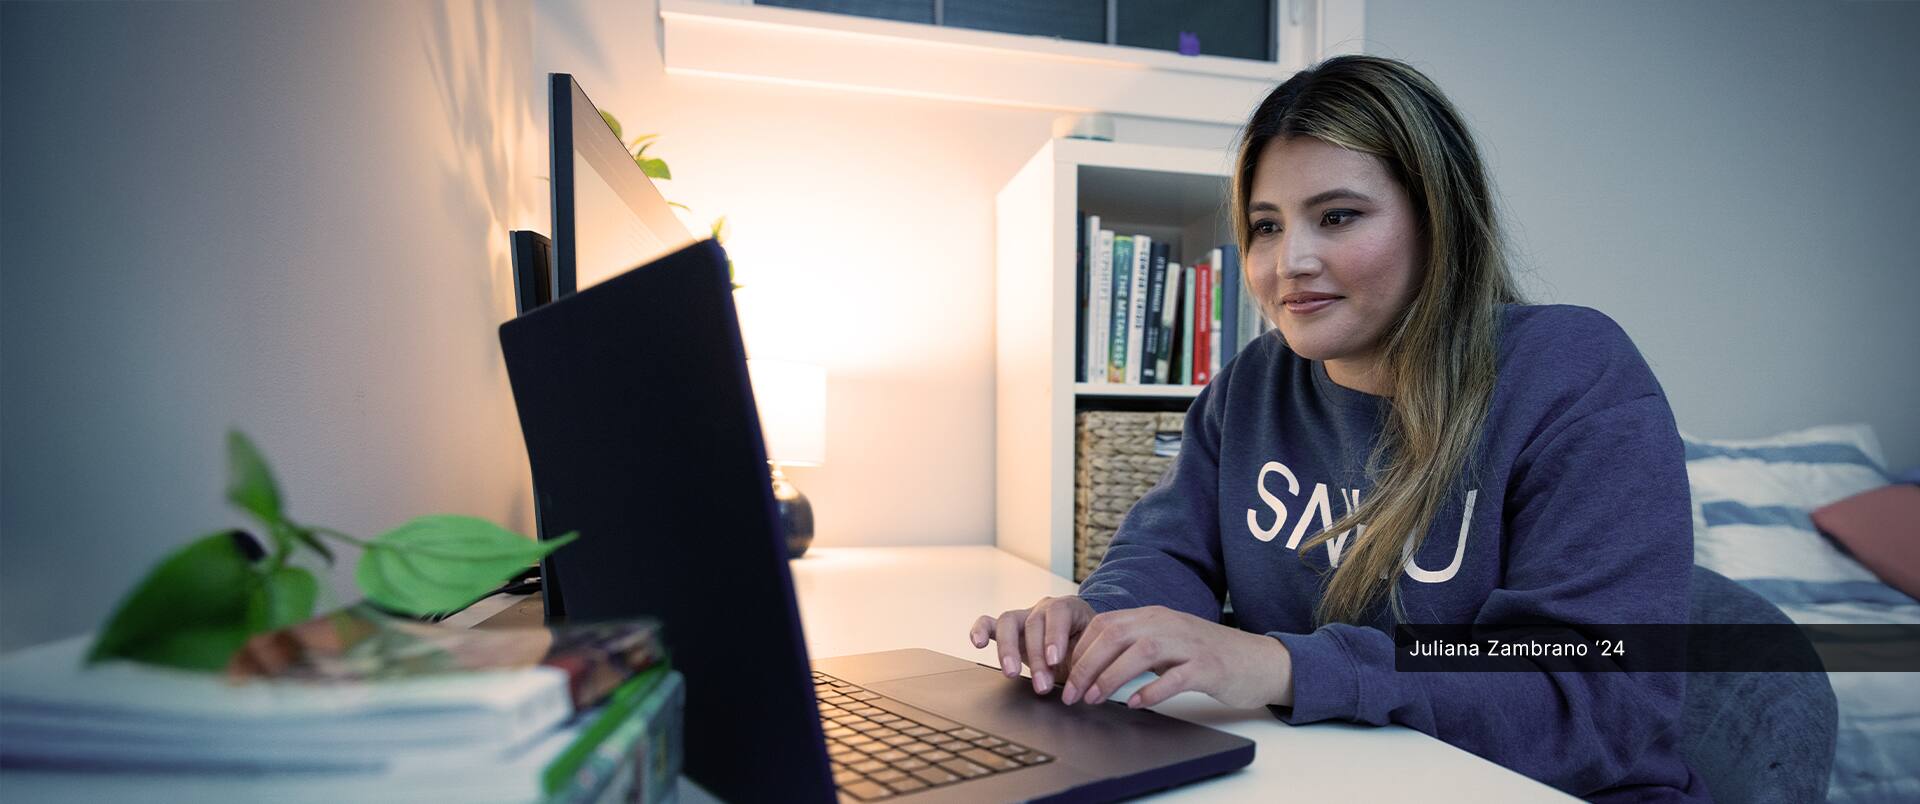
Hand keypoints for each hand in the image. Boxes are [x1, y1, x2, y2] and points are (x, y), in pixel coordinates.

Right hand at [968, 595, 1095, 695]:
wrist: (1081, 643)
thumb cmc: (1086, 647)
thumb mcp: (1092, 652)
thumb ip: (1086, 662)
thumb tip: (1081, 685)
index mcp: (1069, 608)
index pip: (1059, 613)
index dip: (1054, 636)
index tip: (1054, 660)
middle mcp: (1044, 609)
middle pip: (1033, 623)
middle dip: (1036, 657)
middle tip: (1041, 684)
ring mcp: (1023, 616)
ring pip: (1008, 621)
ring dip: (1008, 649)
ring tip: (1011, 673)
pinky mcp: (1008, 629)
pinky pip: (989, 623)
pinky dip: (980, 630)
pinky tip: (977, 642)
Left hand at [1060, 605, 1293, 709]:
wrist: (1258, 660)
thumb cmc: (1207, 655)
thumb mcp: (1166, 642)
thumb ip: (1134, 646)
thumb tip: (1091, 666)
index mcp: (1153, 616)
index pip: (1105, 624)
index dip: (1079, 650)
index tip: (1066, 676)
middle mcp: (1168, 623)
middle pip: (1116, 635)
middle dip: (1086, 665)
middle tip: (1072, 694)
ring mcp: (1189, 643)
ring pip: (1141, 652)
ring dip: (1112, 676)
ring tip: (1095, 698)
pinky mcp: (1208, 666)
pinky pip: (1176, 676)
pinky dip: (1152, 690)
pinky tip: (1136, 703)